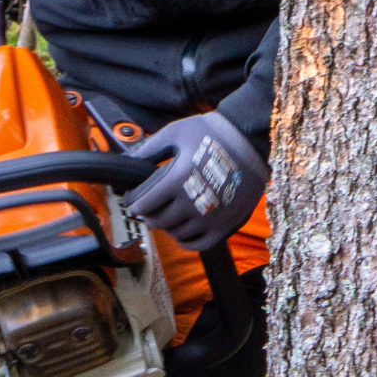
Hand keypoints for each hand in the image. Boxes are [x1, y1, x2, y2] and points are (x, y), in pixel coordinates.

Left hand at [124, 112, 266, 251]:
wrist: (250, 138)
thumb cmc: (211, 132)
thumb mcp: (175, 133)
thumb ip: (147, 150)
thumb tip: (126, 163)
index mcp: (178, 179)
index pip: (144, 203)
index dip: (133, 203)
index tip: (131, 201)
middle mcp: (194, 202)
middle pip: (158, 221)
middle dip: (148, 214)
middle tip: (147, 208)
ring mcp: (211, 217)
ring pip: (176, 233)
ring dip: (167, 225)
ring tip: (166, 214)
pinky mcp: (226, 225)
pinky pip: (199, 244)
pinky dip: (186, 240)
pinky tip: (182, 230)